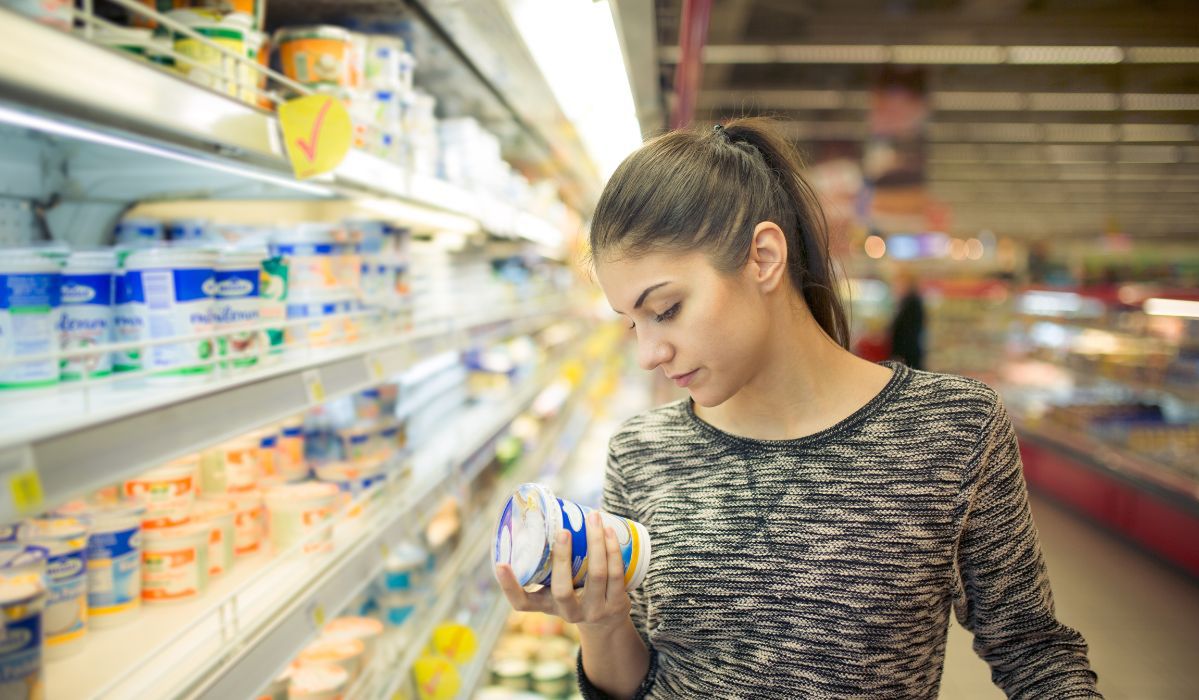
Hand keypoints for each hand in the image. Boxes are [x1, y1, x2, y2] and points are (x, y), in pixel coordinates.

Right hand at [496, 510, 630, 630]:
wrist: (608, 623)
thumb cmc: (575, 594)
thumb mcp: (556, 587)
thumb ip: (546, 563)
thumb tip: (541, 515)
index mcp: (547, 606)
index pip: (521, 603)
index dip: (509, 586)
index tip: (500, 564)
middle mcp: (568, 613)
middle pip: (562, 589)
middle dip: (562, 558)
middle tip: (562, 530)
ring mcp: (594, 611)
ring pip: (596, 575)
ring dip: (596, 543)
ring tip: (593, 518)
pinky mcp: (616, 605)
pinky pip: (616, 574)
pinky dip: (613, 550)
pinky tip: (610, 532)